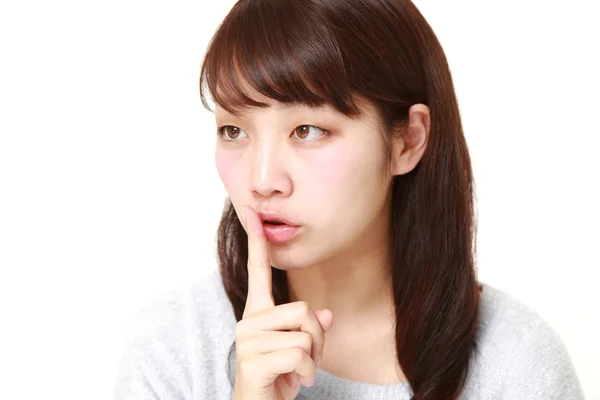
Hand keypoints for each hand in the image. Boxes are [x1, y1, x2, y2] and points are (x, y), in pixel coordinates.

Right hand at [232, 205, 333, 399]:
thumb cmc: (277, 381)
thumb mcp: (300, 353)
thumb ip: (310, 330)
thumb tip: (327, 315)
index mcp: (259, 314)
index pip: (258, 271)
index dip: (257, 242)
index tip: (251, 212)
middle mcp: (249, 321)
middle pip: (304, 309)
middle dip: (317, 338)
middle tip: (305, 361)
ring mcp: (247, 340)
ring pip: (305, 332)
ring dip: (312, 358)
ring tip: (295, 372)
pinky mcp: (251, 361)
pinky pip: (299, 354)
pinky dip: (305, 372)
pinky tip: (291, 382)